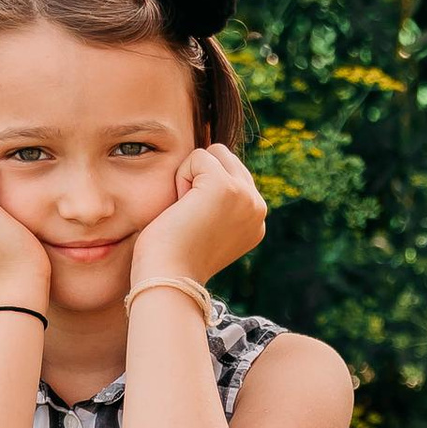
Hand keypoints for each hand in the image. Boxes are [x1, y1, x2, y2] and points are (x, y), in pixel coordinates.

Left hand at [132, 143, 267, 292]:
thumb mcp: (204, 224)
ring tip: (186, 212)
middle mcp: (258, 208)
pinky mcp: (227, 187)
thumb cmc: (172, 255)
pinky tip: (182, 208)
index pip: (231, 174)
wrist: (168, 278)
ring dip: (191, 177)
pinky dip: (181, 178)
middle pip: (225, 158)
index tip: (196, 224)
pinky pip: (197, 156)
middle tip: (189, 216)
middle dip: (199, 178)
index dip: (203, 189)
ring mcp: (246, 197)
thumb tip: (208, 149)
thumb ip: (215, 198)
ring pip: (213, 153)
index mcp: (255, 220)